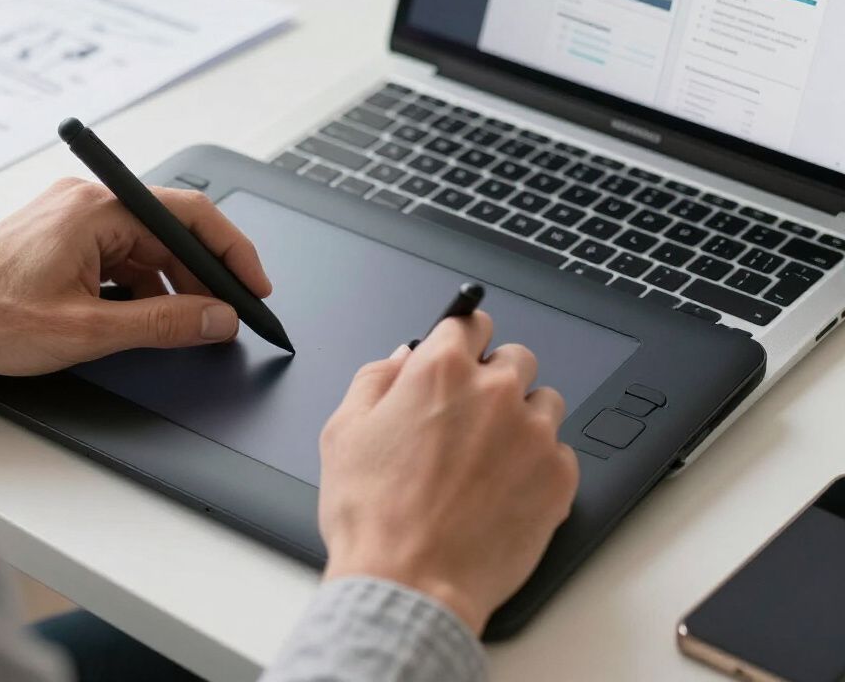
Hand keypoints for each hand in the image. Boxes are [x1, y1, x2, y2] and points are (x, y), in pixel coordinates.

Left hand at [0, 178, 271, 380]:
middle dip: (204, 275)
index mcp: (95, 208)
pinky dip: (142, 284)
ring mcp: (73, 217)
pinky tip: (146, 315)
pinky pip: (121, 255)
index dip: (232, 251)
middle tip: (228, 316)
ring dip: (172, 283)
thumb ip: (163, 322)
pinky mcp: (64, 236)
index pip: (189, 215)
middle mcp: (86, 201)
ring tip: (189, 323)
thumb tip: (217, 319)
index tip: (254, 285)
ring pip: (147, 246)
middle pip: (170, 231)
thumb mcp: (87, 329)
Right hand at [319, 312, 578, 635]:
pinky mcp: (558, 476)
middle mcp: (494, 391)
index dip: (464, 336)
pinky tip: (507, 488)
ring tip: (493, 456)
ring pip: (546, 401)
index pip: (471, 321)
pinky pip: (562, 451)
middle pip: (516, 356)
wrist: (409, 585)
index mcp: (441, 370)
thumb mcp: (344, 431)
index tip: (466, 349)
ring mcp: (533, 433)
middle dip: (496, 376)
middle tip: (473, 414)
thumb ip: (376, 379)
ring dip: (524, 417)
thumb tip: (402, 358)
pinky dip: (540, 463)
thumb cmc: (373, 514)